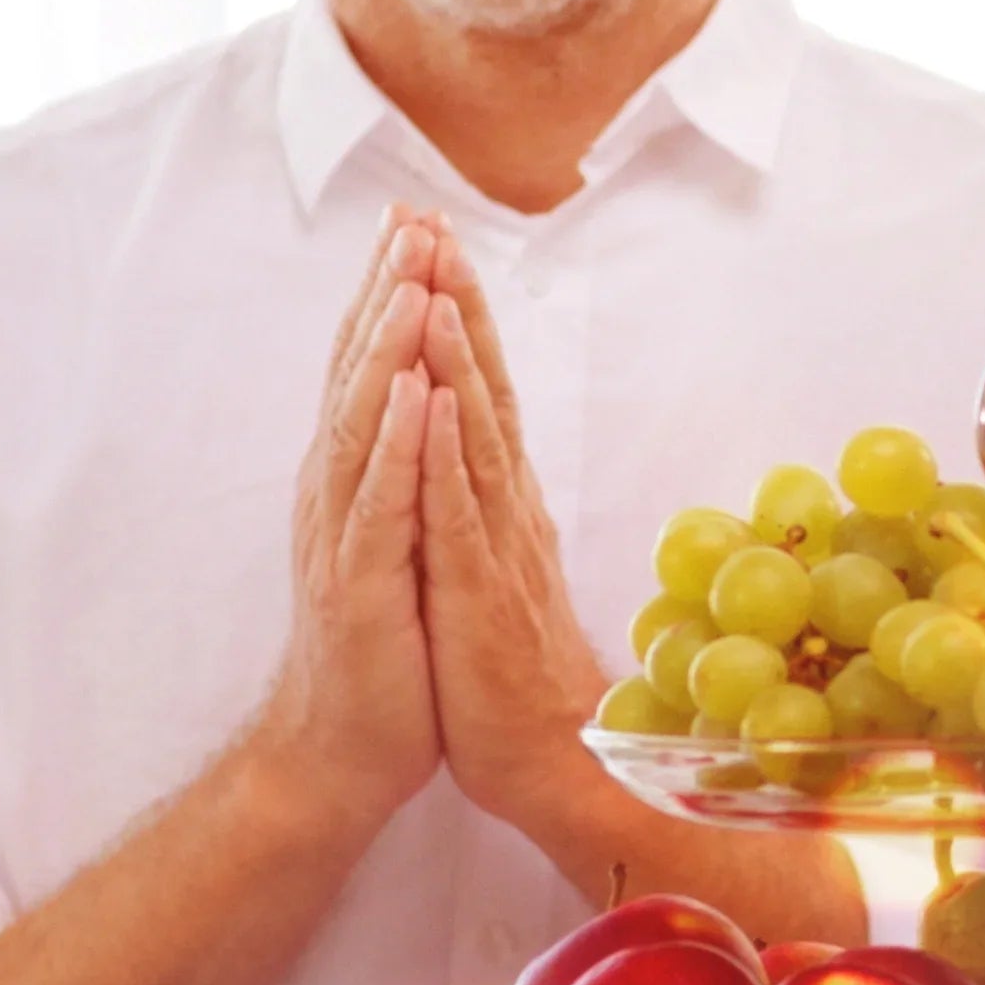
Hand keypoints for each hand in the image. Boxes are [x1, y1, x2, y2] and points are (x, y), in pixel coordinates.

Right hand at [242, 209, 446, 842]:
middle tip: (412, 217)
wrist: (341, 751)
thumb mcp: (399, 539)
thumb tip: (425, 398)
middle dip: (387, 293)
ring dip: (388, 350)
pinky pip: (379, 504)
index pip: (371, 367)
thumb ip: (403, 470)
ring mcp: (343, 535)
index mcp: (354, 478)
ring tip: (412, 280)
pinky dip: (395, 445)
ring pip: (364, 424)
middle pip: (361, 374)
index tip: (417, 220)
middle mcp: (338, 492)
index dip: (390, 292)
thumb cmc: (381, 646)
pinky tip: (413, 393)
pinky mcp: (358, 585)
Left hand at [403, 238, 649, 838]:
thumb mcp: (491, 568)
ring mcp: (497, 546)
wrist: (549, 762)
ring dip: (455, 353)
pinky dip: (446, 451)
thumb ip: (487, 504)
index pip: (480, 391)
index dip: (460, 314)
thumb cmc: (512, 673)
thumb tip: (472, 446)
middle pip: (483, 388)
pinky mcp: (480, 592)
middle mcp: (507, 507)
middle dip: (456, 302)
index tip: (435, 242)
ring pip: (475, 433)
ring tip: (435, 280)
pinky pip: (460, 512)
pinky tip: (434, 401)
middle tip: (435, 223)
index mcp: (502, 501)